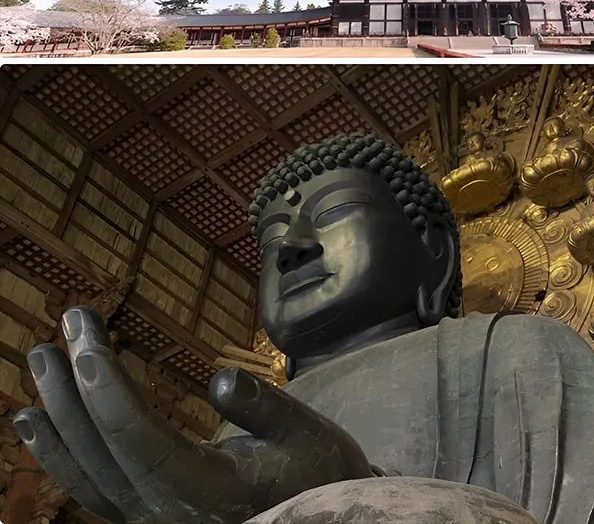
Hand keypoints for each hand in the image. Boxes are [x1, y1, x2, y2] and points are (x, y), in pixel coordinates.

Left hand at [13, 308, 373, 523]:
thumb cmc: (317, 475)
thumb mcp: (307, 435)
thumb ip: (263, 409)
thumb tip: (219, 380)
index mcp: (205, 489)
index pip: (135, 432)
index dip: (104, 382)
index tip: (83, 332)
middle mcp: (164, 514)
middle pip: (100, 448)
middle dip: (73, 385)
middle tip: (60, 329)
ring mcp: (149, 522)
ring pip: (84, 474)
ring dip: (55, 418)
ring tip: (37, 366)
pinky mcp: (145, 519)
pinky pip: (90, 488)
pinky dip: (59, 454)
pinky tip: (38, 424)